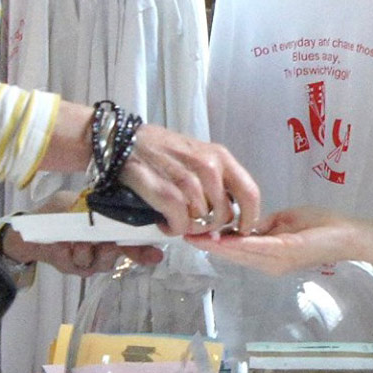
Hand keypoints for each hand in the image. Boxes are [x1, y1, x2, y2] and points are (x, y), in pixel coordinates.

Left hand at [0, 190, 163, 277]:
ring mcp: (92, 260)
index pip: (135, 240)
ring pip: (101, 262)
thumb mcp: (76, 202)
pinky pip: (80, 267)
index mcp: (111, 229)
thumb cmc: (57, 211)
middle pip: (121, 254)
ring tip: (77, 243)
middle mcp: (106, 247)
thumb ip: (96, 205)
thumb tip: (117, 199)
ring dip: (89, 252)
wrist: (30, 229)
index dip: (147, 249)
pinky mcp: (76, 268)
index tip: (157, 254)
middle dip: (113, 249)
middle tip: (106, 242)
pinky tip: (64, 247)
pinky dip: (72, 256)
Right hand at [118, 124, 260, 237]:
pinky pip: (182, 226)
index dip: (249, 218)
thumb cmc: (161, 151)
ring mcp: (189, 181)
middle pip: (225, 215)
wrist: (122, 143)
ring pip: (203, 223)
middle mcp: (209, 168)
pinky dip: (172, 228)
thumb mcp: (197, 155)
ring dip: (188, 226)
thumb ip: (217, 179)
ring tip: (173, 215)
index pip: (250, 194)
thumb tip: (231, 211)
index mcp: (220, 157)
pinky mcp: (168, 195)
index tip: (242, 229)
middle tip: (193, 220)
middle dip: (211, 225)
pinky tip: (163, 220)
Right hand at [187, 206, 353, 273]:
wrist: (346, 235)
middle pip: (233, 255)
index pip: (236, 250)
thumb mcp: (284, 223)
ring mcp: (276, 261)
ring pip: (240, 253)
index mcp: (269, 257)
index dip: (214, 244)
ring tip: (195, 235)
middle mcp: (269, 264)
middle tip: (185, 234)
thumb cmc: (320, 226)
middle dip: (209, 246)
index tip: (193, 234)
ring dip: (217, 245)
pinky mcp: (285, 252)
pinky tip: (220, 238)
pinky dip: (237, 243)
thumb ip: (263, 226)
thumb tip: (243, 224)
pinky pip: (256, 247)